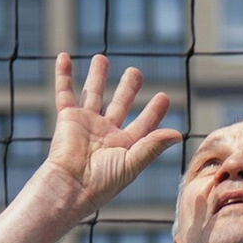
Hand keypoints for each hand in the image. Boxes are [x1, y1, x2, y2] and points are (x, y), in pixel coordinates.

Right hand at [47, 52, 178, 213]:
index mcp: (124, 146)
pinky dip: (63, 75)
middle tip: (135, 72)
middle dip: (127, 88)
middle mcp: (105, 133)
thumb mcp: (131, 163)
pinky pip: (65, 93)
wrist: (70, 186)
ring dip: (97, 76)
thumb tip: (179, 134)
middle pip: (119, 104)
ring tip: (101, 58)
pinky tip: (64, 57)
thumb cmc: (102, 182)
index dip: (154, 112)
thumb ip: (153, 146)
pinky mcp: (67, 118)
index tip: (163, 97)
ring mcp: (86, 124)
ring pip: (93, 94)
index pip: (143, 125)